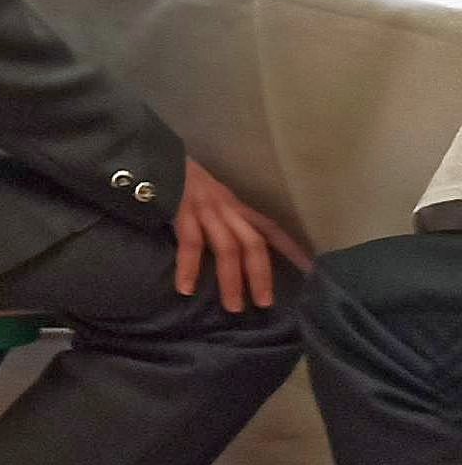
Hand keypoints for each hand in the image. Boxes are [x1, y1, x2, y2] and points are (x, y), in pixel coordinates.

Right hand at [169, 159, 310, 314]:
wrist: (155, 157)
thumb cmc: (181, 181)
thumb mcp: (209, 196)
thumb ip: (221, 217)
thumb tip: (231, 249)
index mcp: (235, 205)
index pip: (270, 228)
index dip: (290, 249)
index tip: (308, 271)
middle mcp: (226, 208)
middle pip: (253, 244)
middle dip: (261, 275)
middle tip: (264, 303)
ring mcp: (206, 210)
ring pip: (227, 248)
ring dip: (232, 280)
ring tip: (234, 306)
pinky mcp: (182, 211)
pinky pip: (190, 244)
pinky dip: (189, 268)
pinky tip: (186, 288)